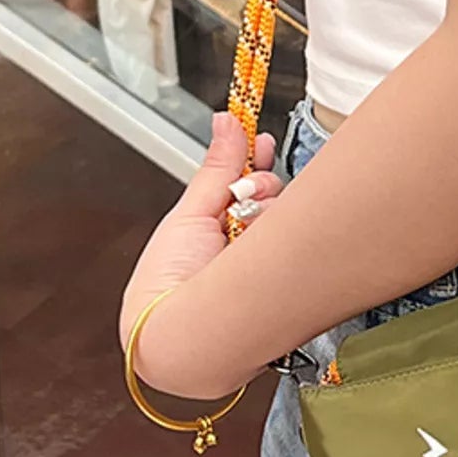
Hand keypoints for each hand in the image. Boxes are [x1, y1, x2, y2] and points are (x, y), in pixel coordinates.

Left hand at [119, 113, 280, 355]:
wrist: (177, 336)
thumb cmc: (166, 285)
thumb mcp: (190, 214)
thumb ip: (218, 167)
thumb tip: (226, 120)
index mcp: (210, 228)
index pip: (240, 184)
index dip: (252, 161)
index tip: (263, 141)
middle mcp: (235, 245)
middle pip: (265, 199)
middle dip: (261, 187)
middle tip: (251, 191)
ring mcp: (258, 264)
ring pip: (280, 218)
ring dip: (266, 211)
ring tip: (246, 223)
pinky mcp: (280, 281)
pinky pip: (291, 243)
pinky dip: (280, 234)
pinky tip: (263, 238)